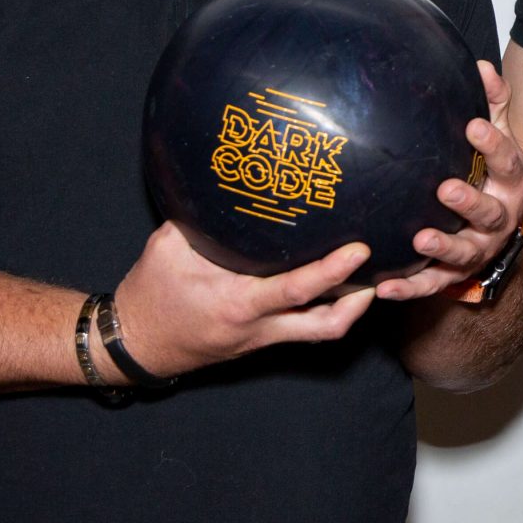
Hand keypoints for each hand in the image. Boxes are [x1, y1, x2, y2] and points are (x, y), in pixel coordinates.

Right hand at [110, 222, 377, 377]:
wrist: (136, 344)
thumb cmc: (150, 294)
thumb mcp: (168, 247)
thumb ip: (203, 218)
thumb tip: (224, 177)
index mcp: (237, 304)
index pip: (295, 291)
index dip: (331, 272)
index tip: (359, 249)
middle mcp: (258, 327)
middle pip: (325, 324)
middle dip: (362, 299)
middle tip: (386, 267)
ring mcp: (262, 338)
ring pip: (321, 332)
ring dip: (352, 308)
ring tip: (373, 276)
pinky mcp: (261, 341)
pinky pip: (304, 329)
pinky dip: (326, 309)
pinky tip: (339, 285)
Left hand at [381, 60, 522, 303]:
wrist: (495, 226)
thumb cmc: (488, 172)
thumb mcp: (496, 136)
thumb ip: (492, 103)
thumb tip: (480, 67)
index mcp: (510, 182)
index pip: (508, 162)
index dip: (494, 145)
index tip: (473, 126)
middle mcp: (500, 218)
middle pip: (491, 213)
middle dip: (470, 203)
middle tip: (445, 189)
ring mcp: (477, 249)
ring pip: (465, 252)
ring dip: (444, 247)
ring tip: (420, 239)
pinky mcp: (454, 274)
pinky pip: (432, 284)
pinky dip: (410, 287)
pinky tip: (384, 287)